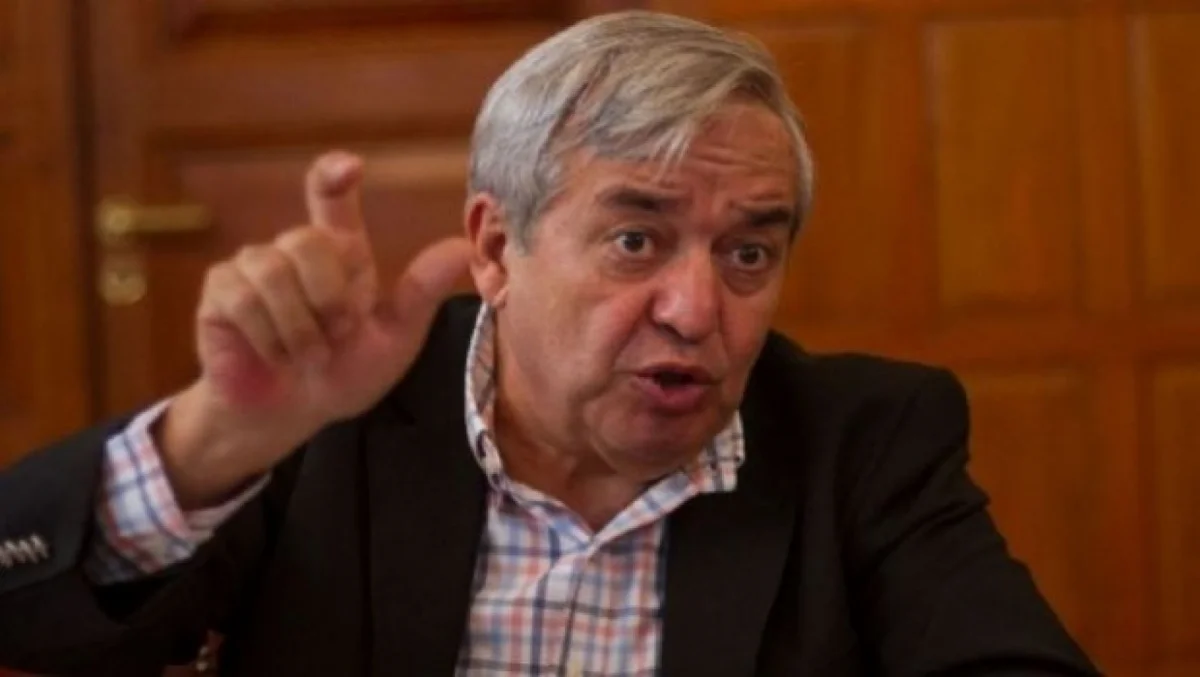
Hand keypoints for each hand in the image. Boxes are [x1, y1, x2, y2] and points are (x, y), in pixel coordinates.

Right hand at [159, 151, 470, 507]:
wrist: (293, 414)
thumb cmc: (344, 372)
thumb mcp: (394, 339)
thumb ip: (422, 293)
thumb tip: (463, 248)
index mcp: (340, 251)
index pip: (331, 196)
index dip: (333, 176)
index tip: (349, 167)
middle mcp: (293, 249)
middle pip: (306, 240)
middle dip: (327, 296)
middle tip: (338, 337)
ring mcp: (252, 266)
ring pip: (273, 271)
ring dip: (299, 326)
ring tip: (309, 356)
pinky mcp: (220, 292)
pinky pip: (242, 299)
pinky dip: (269, 337)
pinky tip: (276, 357)